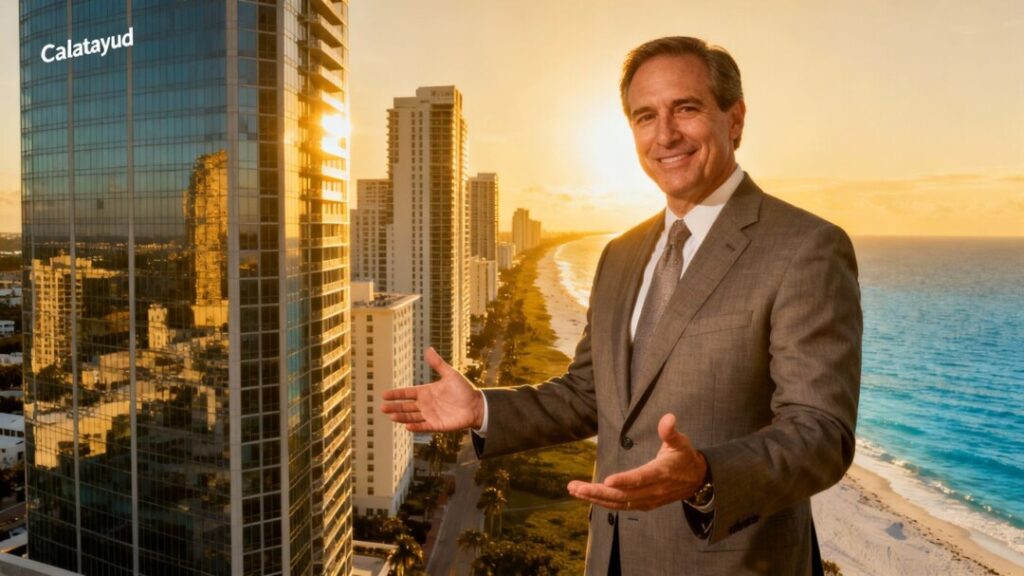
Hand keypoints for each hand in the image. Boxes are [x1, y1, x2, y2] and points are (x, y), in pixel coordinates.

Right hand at [380, 347, 484, 431]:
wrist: (476, 405)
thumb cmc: (463, 389)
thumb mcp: (450, 374)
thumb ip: (438, 364)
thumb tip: (428, 349)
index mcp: (426, 392)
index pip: (407, 393)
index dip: (396, 394)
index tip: (384, 395)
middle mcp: (425, 404)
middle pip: (406, 406)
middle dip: (395, 407)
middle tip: (383, 407)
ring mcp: (430, 415)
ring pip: (412, 417)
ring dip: (402, 417)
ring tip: (391, 416)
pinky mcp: (436, 425)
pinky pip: (424, 426)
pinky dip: (416, 427)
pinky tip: (407, 426)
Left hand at [567, 413, 706, 510]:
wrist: (697, 480)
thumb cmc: (685, 456)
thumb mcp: (681, 441)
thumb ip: (671, 432)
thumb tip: (668, 418)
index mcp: (661, 473)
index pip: (640, 478)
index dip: (624, 480)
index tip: (606, 480)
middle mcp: (652, 490)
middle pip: (622, 494)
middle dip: (597, 492)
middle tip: (576, 487)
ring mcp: (647, 500)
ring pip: (618, 503)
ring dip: (595, 498)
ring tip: (575, 490)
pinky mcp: (643, 504)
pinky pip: (621, 506)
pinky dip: (603, 503)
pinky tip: (588, 496)